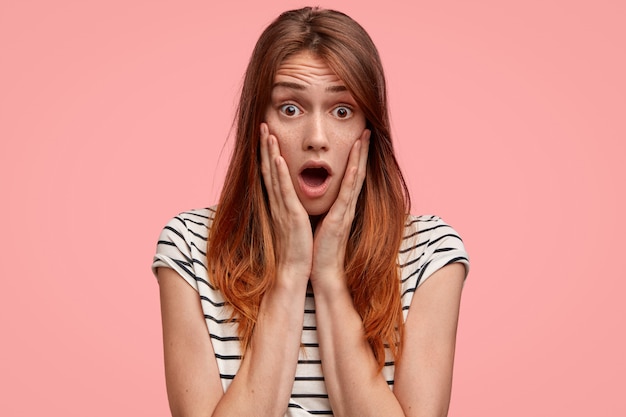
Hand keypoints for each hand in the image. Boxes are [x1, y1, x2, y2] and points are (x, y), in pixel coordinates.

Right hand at [259, 123, 312, 283]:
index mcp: (279, 204)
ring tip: (267, 132)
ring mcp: (282, 207)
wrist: (294, 270)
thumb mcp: (293, 223)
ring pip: (273, 174)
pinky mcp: (290, 214)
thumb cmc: (296, 249)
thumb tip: (293, 200)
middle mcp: (277, 202)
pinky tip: (276, 157)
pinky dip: (278, 173)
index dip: (267, 153)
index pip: (272, 174)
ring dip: (270, 152)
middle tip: (263, 126)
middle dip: (265, 146)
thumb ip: (291, 209)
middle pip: (267, 169)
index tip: (267, 136)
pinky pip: (283, 190)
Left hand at [310, 129, 369, 288]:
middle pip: (357, 171)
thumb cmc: (320, 247)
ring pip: (355, 178)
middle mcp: (347, 205)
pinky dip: (350, 178)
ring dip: (359, 157)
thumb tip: (318, 193)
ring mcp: (346, 212)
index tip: (359, 137)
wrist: (322, 271)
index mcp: (342, 205)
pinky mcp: (340, 220)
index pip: (350, 174)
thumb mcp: (323, 221)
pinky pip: (346, 195)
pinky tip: (352, 164)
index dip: (356, 155)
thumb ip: (325, 206)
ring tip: (363, 137)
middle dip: (362, 150)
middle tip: (367, 129)